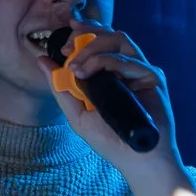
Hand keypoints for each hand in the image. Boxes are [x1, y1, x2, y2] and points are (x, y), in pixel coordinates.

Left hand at [37, 21, 178, 166]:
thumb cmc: (110, 140)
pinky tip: (89, 74)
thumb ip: (60, 87)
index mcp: (112, 72)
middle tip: (68, 49)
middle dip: (85, 36)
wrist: (137, 161)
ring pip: (118, 40)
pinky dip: (106, 61)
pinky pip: (128, 59)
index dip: (81, 34)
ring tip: (77, 66)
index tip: (63, 45)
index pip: (99, 40)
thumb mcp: (77, 114)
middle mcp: (127, 68)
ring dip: (93, 47)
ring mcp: (140, 71)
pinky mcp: (152, 78)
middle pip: (108, 34)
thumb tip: (42, 60)